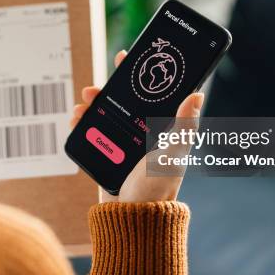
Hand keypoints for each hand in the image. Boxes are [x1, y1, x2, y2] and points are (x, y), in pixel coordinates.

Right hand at [71, 50, 203, 202]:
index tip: (126, 56)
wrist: (131, 217)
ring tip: (84, 103)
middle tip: (97, 86)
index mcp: (161, 127)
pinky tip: (76, 118)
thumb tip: (198, 93)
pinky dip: (81, 122)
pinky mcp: (106, 152)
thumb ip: (185, 125)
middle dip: (107, 88)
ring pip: (104, 112)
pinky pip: (91, 131)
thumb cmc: (158, 188)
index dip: (138, 73)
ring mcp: (122, 142)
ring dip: (91, 104)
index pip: (150, 92)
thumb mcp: (173, 153)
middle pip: (122, 99)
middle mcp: (141, 131)